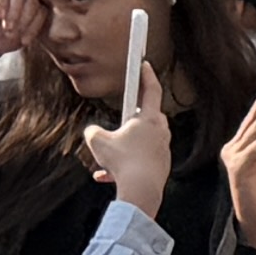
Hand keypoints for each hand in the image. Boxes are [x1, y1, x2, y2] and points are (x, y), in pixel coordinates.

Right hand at [0, 0, 38, 60]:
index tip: (24, 41)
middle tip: (12, 32)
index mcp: (28, 8)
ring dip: (15, 12)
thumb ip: (23, 35)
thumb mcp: (9, 41)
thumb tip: (34, 32)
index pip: (41, 11)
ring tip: (6, 27)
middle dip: (25, 19)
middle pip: (33, 0)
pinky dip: (2, 4)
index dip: (35, 26)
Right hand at [83, 50, 170, 212]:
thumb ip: (92, 131)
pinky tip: (106, 176)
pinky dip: (125, 165)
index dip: (147, 75)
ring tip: (107, 159)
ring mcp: (163, 148)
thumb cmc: (122, 162)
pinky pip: (140, 160)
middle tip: (119, 123)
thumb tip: (92, 131)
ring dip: (123, 148)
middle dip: (131, 119)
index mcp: (149, 119)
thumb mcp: (98, 142)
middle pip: (147, 117)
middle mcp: (161, 131)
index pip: (151, 90)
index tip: (145, 64)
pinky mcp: (161, 165)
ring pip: (141, 141)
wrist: (141, 190)